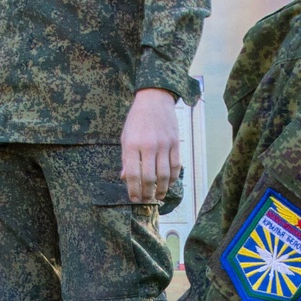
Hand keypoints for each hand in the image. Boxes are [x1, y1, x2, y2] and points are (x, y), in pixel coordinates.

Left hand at [120, 89, 181, 205]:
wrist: (155, 99)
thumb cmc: (137, 119)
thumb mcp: (126, 137)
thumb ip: (126, 159)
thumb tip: (125, 178)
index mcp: (132, 145)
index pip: (132, 174)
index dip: (133, 190)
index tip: (134, 199)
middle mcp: (148, 146)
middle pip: (149, 177)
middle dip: (147, 193)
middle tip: (146, 200)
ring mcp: (164, 144)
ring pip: (164, 174)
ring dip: (162, 189)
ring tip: (158, 196)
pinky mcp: (175, 143)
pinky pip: (175, 165)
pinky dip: (173, 178)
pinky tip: (169, 184)